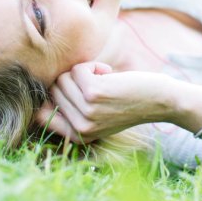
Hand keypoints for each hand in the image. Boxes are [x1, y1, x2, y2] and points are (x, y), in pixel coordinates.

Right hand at [33, 62, 177, 143]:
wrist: (160, 100)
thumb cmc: (129, 102)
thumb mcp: (98, 114)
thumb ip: (73, 107)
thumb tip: (43, 86)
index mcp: (77, 136)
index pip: (40, 115)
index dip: (51, 96)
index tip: (74, 89)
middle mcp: (79, 128)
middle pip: (54, 89)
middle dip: (73, 79)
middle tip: (98, 81)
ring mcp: (86, 112)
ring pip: (64, 78)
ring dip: (84, 70)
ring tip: (104, 77)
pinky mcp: (94, 94)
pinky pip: (78, 69)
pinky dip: (93, 64)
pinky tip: (109, 72)